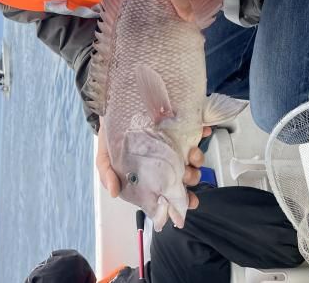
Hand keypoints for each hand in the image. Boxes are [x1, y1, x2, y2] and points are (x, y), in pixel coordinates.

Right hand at [97, 124, 212, 210]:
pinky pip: (197, 131)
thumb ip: (108, 174)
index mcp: (152, 174)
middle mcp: (166, 161)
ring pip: (194, 157)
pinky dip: (203, 132)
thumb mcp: (105, 156)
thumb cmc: (112, 136)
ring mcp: (175, 144)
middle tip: (186, 174)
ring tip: (192, 153)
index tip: (189, 201)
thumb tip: (114, 192)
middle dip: (191, 178)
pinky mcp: (180, 126)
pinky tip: (203, 130)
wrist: (112, 107)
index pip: (170, 191)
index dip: (182, 199)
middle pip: (186, 176)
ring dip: (197, 158)